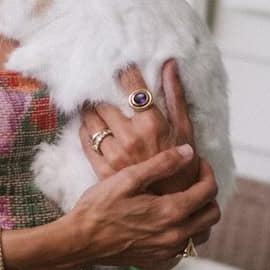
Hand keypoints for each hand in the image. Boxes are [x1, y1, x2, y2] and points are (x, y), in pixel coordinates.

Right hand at [65, 143, 219, 269]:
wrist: (79, 241)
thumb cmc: (99, 207)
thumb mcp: (128, 178)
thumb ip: (162, 164)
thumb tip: (189, 152)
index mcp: (170, 211)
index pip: (208, 191)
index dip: (207, 173)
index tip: (197, 164)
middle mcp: (174, 235)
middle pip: (212, 215)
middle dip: (208, 195)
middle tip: (194, 181)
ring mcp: (167, 251)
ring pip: (202, 234)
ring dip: (200, 216)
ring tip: (186, 201)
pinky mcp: (158, 260)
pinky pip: (186, 249)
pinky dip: (187, 234)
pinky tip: (171, 222)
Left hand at [78, 59, 209, 230]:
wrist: (171, 206)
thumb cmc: (182, 166)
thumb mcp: (184, 130)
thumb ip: (176, 95)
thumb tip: (170, 63)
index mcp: (152, 124)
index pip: (132, 86)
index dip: (124, 72)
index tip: (118, 64)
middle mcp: (130, 136)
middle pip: (104, 102)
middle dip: (100, 92)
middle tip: (97, 85)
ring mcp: (114, 154)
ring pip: (91, 120)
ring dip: (90, 109)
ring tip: (92, 105)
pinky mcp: (102, 169)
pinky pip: (85, 142)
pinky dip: (85, 131)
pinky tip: (90, 127)